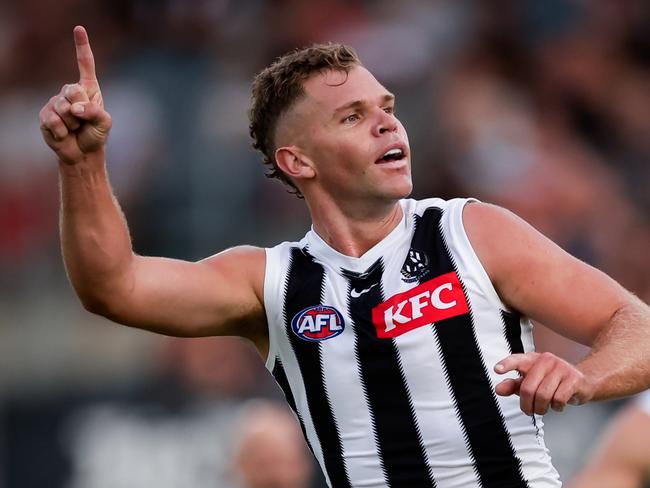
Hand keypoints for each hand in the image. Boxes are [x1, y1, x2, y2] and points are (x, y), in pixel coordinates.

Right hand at [39, 26, 111, 164]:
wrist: (82, 153)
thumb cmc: (96, 134)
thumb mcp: (105, 123)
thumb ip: (96, 112)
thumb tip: (75, 108)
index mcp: (88, 89)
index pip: (85, 65)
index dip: (82, 46)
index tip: (79, 28)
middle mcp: (70, 92)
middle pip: (73, 90)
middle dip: (82, 109)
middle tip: (83, 121)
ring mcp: (56, 102)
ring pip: (63, 108)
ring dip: (72, 123)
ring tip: (74, 129)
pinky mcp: (45, 115)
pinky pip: (53, 121)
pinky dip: (61, 131)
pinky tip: (64, 134)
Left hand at [494, 352, 594, 414]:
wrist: (583, 381)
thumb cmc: (552, 381)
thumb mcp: (531, 382)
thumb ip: (513, 385)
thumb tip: (498, 389)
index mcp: (532, 359)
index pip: (517, 360)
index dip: (507, 364)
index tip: (497, 369)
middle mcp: (546, 360)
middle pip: (528, 388)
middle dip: (526, 405)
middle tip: (528, 410)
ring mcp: (561, 368)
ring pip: (543, 396)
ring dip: (541, 408)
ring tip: (543, 408)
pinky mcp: (574, 379)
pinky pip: (558, 399)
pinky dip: (556, 407)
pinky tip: (557, 405)